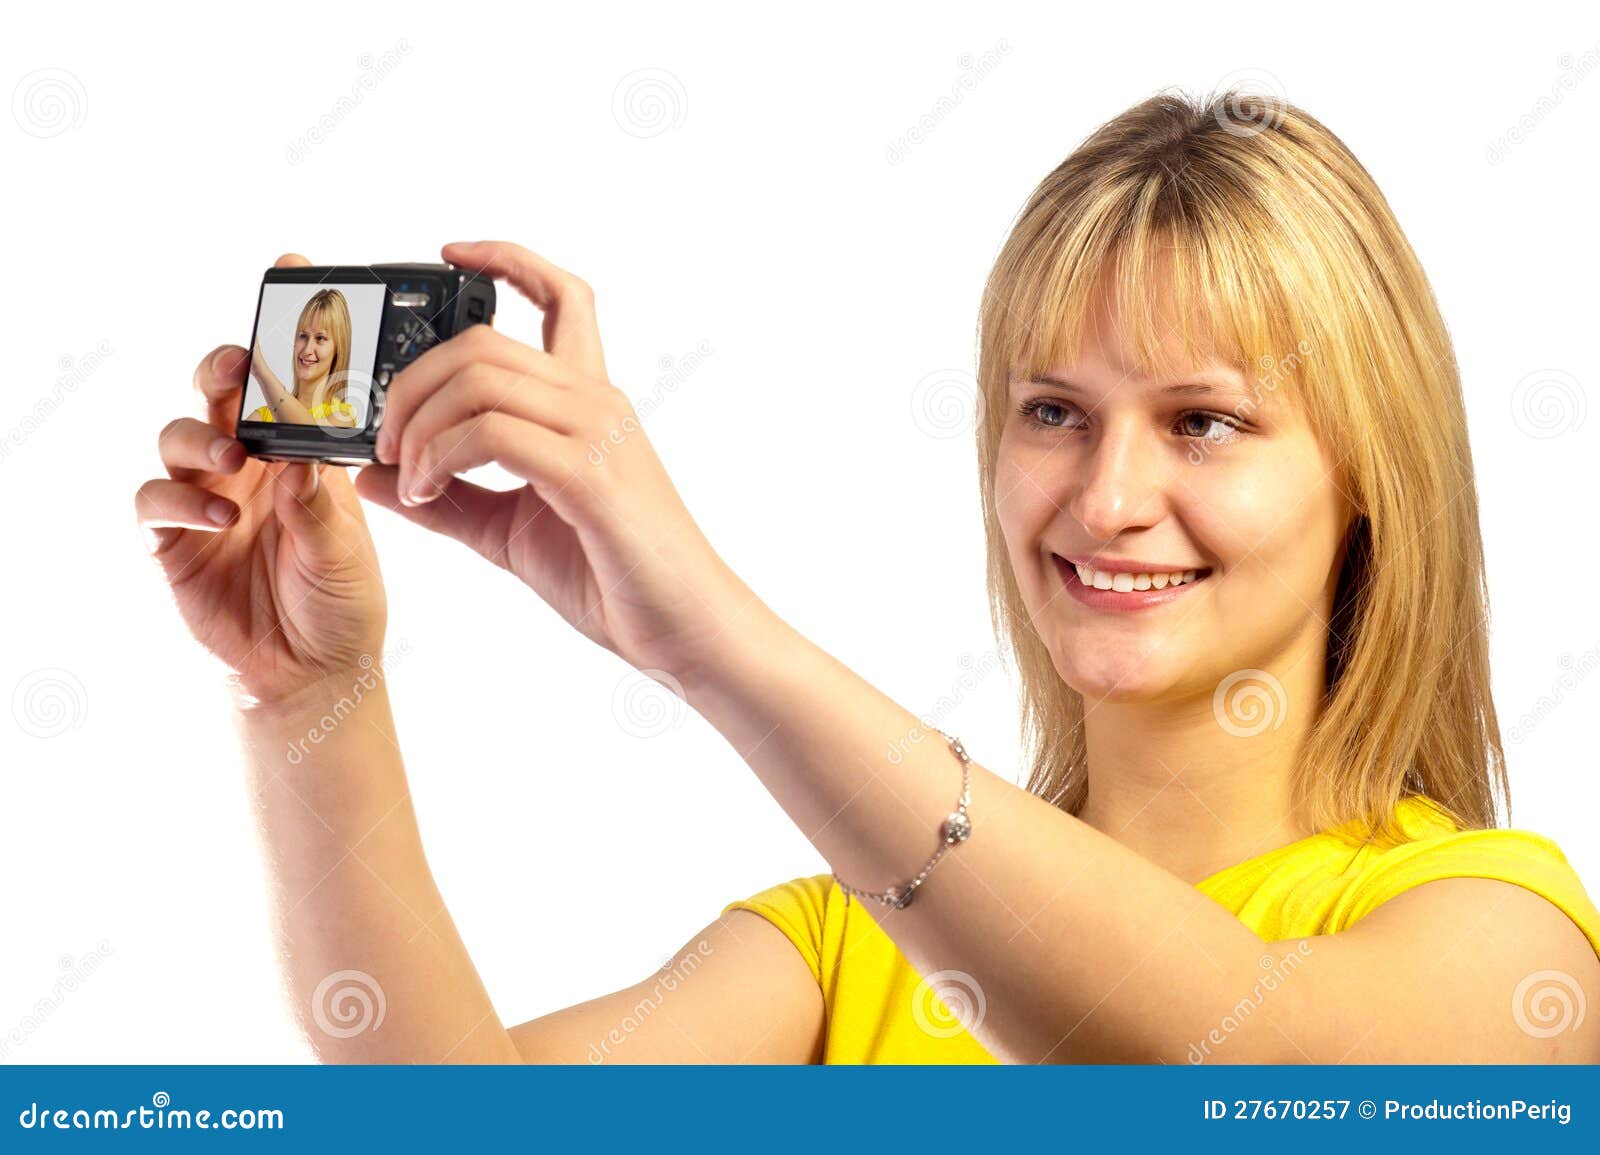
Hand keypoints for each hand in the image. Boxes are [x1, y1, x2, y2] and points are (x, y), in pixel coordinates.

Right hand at [136, 253, 386, 708]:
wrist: (316, 671)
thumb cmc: (344, 600)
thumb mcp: (346, 544)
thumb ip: (319, 500)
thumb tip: (297, 453)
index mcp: (300, 452)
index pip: (285, 380)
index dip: (279, 324)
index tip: (291, 270)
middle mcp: (249, 464)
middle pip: (219, 391)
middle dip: (226, 369)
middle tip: (244, 368)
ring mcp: (206, 497)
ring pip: (179, 434)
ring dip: (202, 436)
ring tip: (237, 458)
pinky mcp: (172, 540)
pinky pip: (155, 500)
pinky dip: (182, 499)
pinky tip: (221, 515)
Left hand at [354, 240, 750, 684]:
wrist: (686, 628)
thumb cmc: (614, 578)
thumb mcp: (510, 530)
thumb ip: (446, 497)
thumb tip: (373, 476)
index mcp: (588, 403)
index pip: (562, 296)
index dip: (506, 258)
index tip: (451, 254)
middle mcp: (595, 401)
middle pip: (482, 341)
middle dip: (410, 381)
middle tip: (385, 440)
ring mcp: (595, 432)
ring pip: (479, 378)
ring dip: (417, 423)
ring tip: (406, 475)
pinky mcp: (588, 474)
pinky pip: (491, 433)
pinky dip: (438, 457)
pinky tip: (426, 490)